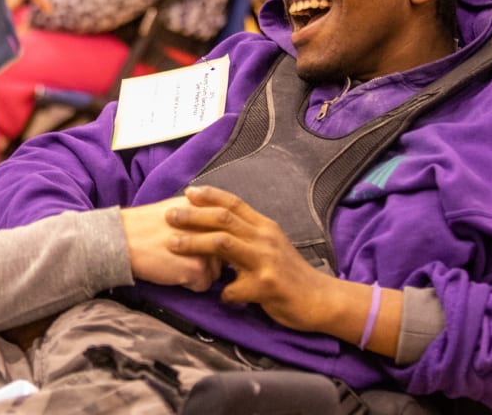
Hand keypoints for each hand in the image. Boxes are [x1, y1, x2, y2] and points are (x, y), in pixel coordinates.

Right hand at [120, 197, 220, 291]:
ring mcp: (207, 248)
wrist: (123, 239)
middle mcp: (212, 226)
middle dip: (207, 258)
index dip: (212, 242)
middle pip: (223, 253)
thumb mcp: (177, 208)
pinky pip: (203, 285)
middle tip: (182, 254)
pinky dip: (189, 283)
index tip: (198, 244)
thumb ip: (198, 215)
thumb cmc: (145, 225)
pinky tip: (172, 271)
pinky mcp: (198, 267)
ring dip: (199, 271)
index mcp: (207, 208)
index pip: (225, 233)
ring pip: (215, 272)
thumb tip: (212, 230)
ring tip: (175, 261)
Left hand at [163, 186, 339, 331]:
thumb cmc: (291, 275)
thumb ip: (247, 238)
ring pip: (223, 244)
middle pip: (223, 218)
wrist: (321, 299)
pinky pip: (234, 288)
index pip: (234, 203)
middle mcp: (265, 238)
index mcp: (265, 227)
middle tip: (169, 215)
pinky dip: (223, 293)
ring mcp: (266, 260)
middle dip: (193, 215)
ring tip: (173, 244)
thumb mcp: (270, 248)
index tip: (188, 192)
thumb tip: (217, 232)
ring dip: (194, 243)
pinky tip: (219, 297)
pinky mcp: (266, 285)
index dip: (210, 195)